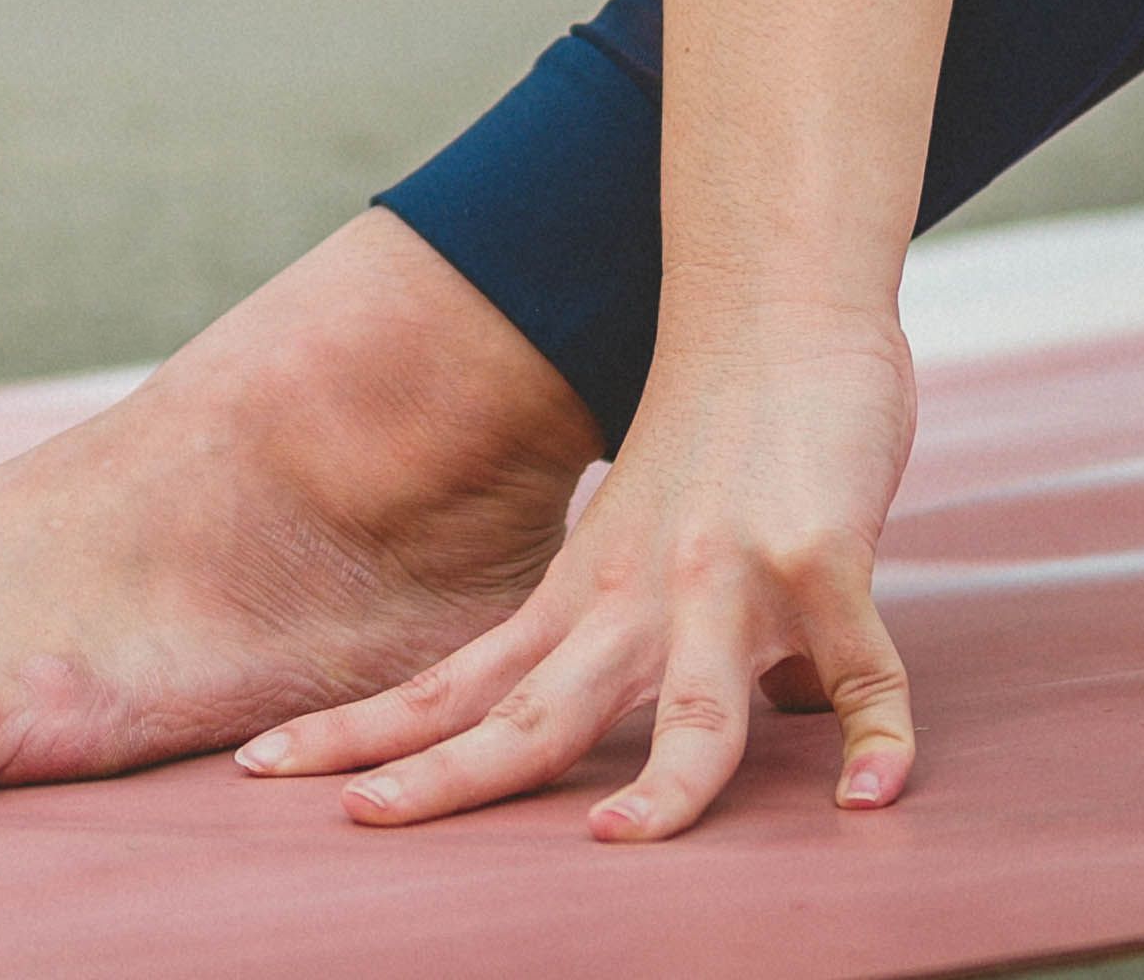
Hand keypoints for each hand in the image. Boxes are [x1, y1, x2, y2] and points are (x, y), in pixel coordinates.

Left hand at [231, 300, 918, 841]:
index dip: (364, 734)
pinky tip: (874, 799)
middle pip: (532, 712)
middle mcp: (634, 595)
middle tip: (362, 821)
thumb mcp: (640, 543)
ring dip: (662, 785)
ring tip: (617, 845)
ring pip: (691, 710)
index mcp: (577, 596)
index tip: (266, 770)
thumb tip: (674, 721)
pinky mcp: (820, 559)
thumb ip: (634, 635)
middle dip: (448, 776)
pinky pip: (861, 672)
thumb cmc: (715, 431)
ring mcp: (727, 578)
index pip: (448, 684)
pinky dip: (877, 739)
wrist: (775, 298)